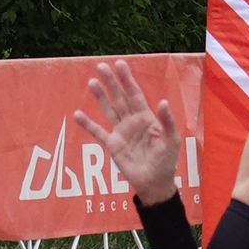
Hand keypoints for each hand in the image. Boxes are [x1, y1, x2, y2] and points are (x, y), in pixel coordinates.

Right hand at [74, 58, 181, 206]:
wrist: (155, 183)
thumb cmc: (166, 161)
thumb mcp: (171, 140)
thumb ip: (167, 121)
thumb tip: (163, 102)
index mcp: (146, 117)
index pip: (135, 95)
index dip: (128, 80)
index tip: (120, 65)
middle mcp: (132, 121)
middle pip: (119, 98)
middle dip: (111, 83)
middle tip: (101, 66)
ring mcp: (121, 132)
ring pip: (109, 110)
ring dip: (100, 97)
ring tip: (92, 82)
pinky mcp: (113, 145)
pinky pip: (98, 132)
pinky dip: (88, 124)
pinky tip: (77, 114)